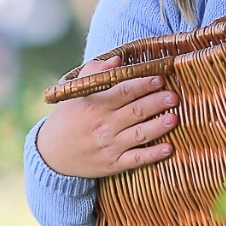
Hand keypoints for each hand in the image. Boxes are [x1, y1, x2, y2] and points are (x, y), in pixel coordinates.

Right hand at [35, 56, 178, 179]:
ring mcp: (109, 146)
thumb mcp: (74, 92)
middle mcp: (103, 125)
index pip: (123, 91)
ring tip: (174, 118)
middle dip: (157, 102)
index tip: (159, 78)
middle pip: (136, 111)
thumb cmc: (66, 117)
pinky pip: (136, 159)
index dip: (143, 84)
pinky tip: (168, 148)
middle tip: (174, 96)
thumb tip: (118, 60)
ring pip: (139, 134)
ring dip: (159, 126)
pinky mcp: (112, 164)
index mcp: (94, 104)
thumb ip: (95, 72)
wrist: (51, 154)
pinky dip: (153, 155)